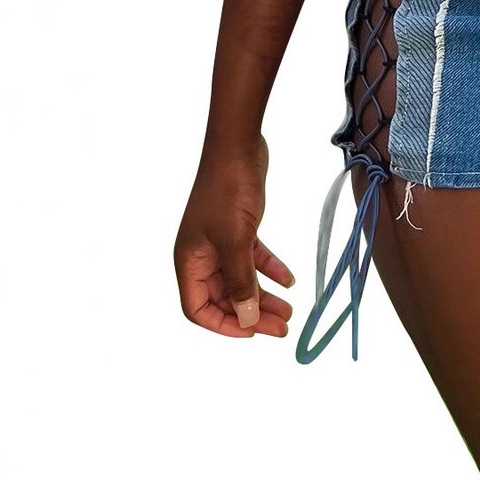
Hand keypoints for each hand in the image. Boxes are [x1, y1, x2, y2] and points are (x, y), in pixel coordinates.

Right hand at [174, 132, 296, 339]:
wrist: (238, 147)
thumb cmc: (228, 191)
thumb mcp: (235, 240)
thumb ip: (239, 280)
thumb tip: (246, 318)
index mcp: (189, 262)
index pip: (198, 308)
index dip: (223, 325)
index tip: (252, 332)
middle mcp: (201, 255)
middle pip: (223, 297)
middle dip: (251, 314)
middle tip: (282, 328)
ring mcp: (220, 242)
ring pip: (240, 279)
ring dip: (263, 295)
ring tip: (290, 312)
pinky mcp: (238, 228)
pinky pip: (252, 258)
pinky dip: (269, 269)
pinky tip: (290, 280)